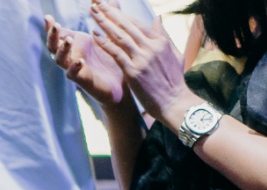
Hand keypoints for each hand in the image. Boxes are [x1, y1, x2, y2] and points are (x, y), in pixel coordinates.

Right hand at [44, 14, 128, 107]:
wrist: (123, 83)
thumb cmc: (114, 59)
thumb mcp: (112, 34)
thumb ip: (109, 16)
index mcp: (77, 44)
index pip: (59, 34)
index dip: (51, 27)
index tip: (47, 17)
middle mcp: (72, 55)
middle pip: (54, 46)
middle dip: (52, 36)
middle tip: (55, 25)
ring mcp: (75, 68)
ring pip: (60, 60)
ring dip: (62, 49)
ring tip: (68, 39)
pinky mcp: (82, 80)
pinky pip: (73, 74)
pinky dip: (74, 67)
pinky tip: (79, 61)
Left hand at [89, 0, 197, 125]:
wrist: (174, 102)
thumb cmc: (173, 80)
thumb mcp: (173, 53)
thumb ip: (163, 35)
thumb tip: (158, 18)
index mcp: (160, 41)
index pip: (137, 24)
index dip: (121, 15)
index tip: (109, 7)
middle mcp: (151, 47)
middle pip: (127, 26)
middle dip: (110, 14)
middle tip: (96, 4)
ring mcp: (142, 58)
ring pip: (120, 37)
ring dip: (104, 24)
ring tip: (92, 14)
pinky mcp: (133, 71)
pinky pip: (116, 53)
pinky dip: (105, 43)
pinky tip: (95, 34)